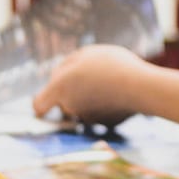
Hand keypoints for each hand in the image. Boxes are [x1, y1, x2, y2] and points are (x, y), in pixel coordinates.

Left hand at [32, 44, 150, 127]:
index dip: (40, 104)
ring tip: (107, 81)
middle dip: (71, 92)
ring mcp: (87, 118)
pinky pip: (100, 113)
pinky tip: (119, 93)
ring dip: (89, 98)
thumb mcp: (85, 54)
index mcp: (59, 88)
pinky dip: (105, 105)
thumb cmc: (110, 65)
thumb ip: (67, 66)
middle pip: (63, 104)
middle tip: (89, 75)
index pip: (39, 105)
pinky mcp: (105, 124)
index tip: (44, 104)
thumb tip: (59, 76)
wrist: (139, 87)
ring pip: (82, 108)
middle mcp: (70, 107)